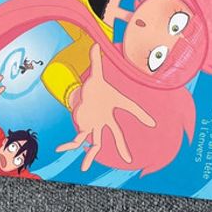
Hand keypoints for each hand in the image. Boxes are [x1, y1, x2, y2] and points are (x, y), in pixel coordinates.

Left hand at [55, 45, 154, 170]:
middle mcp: (105, 119)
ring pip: (96, 144)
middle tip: (129, 157)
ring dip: (90, 155)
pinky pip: (77, 139)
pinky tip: (59, 149)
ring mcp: (95, 125)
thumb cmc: (97, 86)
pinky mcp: (84, 127)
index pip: (130, 109)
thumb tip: (96, 43)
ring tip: (85, 168)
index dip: (141, 114)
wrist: (88, 93)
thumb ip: (96, 59)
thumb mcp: (96, 73)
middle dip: (122, 146)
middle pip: (115, 134)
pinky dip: (69, 145)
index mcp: (113, 107)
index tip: (152, 123)